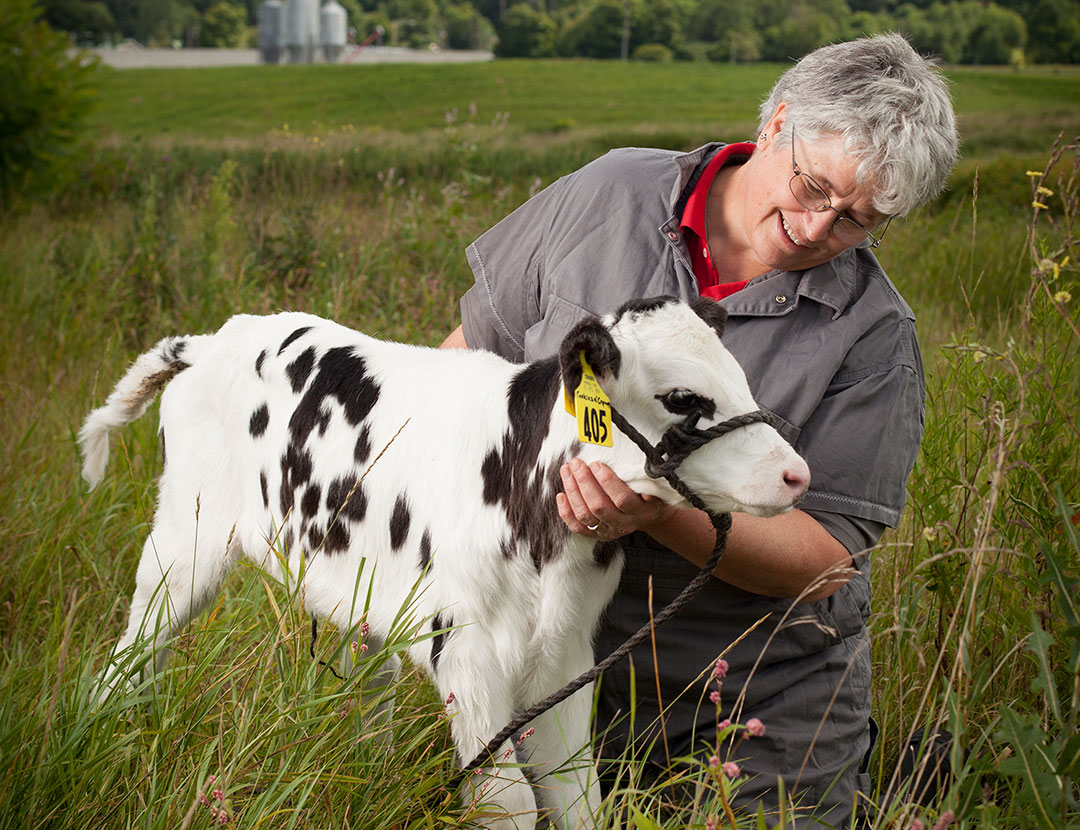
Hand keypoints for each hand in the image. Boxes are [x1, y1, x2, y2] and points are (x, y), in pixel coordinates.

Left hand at [556, 458, 672, 541]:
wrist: (647, 516)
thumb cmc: (648, 496)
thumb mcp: (655, 488)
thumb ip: (648, 483)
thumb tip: (643, 479)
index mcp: (640, 512)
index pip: (622, 499)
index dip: (608, 482)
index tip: (596, 464)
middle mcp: (623, 524)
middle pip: (599, 506)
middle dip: (585, 482)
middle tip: (576, 463)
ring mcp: (608, 531)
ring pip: (585, 515)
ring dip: (573, 492)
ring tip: (567, 471)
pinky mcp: (596, 534)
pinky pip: (578, 528)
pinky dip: (566, 512)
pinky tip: (561, 495)